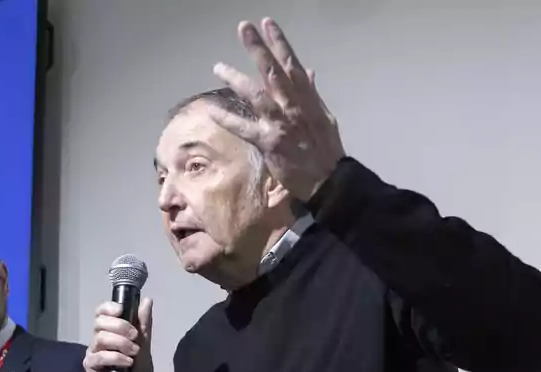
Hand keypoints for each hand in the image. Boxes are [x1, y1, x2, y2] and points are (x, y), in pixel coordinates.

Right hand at [82, 297, 153, 371]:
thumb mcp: (145, 346)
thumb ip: (144, 325)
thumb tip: (146, 300)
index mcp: (110, 331)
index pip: (101, 312)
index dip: (109, 307)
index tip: (122, 310)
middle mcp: (98, 340)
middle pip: (99, 322)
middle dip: (120, 326)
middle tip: (135, 337)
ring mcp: (93, 353)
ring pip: (100, 338)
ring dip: (120, 343)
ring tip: (133, 352)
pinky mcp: (91, 368)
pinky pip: (99, 357)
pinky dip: (115, 357)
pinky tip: (127, 362)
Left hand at [209, 18, 344, 202]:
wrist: (328, 178)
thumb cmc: (325, 149)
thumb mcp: (324, 116)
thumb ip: (312, 93)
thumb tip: (308, 71)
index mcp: (306, 98)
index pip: (291, 64)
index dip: (279, 42)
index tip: (267, 23)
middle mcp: (293, 105)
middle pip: (272, 71)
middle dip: (258, 48)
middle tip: (244, 28)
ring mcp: (280, 122)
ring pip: (256, 94)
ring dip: (236, 78)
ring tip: (219, 66)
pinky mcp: (269, 142)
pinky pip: (244, 127)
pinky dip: (228, 119)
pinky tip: (212, 110)